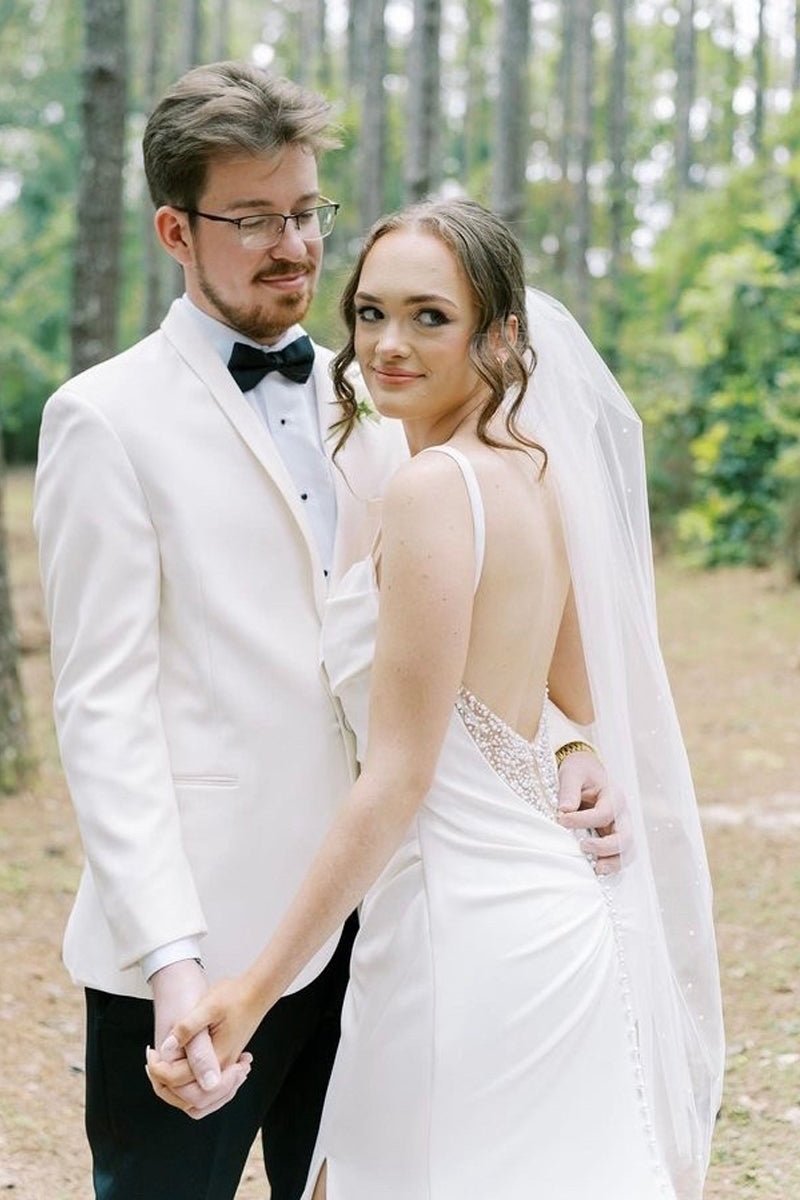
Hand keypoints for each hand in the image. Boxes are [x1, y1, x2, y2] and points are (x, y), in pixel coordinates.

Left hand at [146, 959, 251, 1116]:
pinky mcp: (228, 1066)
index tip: (152, 1053)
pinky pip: (210, 1094)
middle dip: (166, 1087)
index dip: (159, 1071)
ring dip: (179, 1093)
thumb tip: (167, 1049)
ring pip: (202, 1102)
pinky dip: (194, 1091)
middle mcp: (223, 1070)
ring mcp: (227, 1070)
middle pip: (190, 1100)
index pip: (179, 1081)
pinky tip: (183, 1072)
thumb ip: (187, 1028)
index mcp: (217, 1058)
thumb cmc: (234, 996)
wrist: (257, 992)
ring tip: (165, 1070)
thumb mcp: (207, 1006)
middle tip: (155, 1063)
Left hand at [555, 751, 621, 873]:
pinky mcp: (612, 838)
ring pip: (626, 851)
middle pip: (625, 837)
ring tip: (596, 870)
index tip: (561, 819)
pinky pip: (618, 856)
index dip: (583, 820)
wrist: (585, 771)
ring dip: (613, 862)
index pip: (604, 814)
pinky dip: (611, 866)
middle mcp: (622, 814)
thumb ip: (569, 790)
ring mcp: (619, 828)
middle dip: (605, 847)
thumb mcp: (572, 773)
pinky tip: (595, 871)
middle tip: (582, 847)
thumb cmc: (579, 771)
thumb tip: (564, 810)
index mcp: (613, 796)